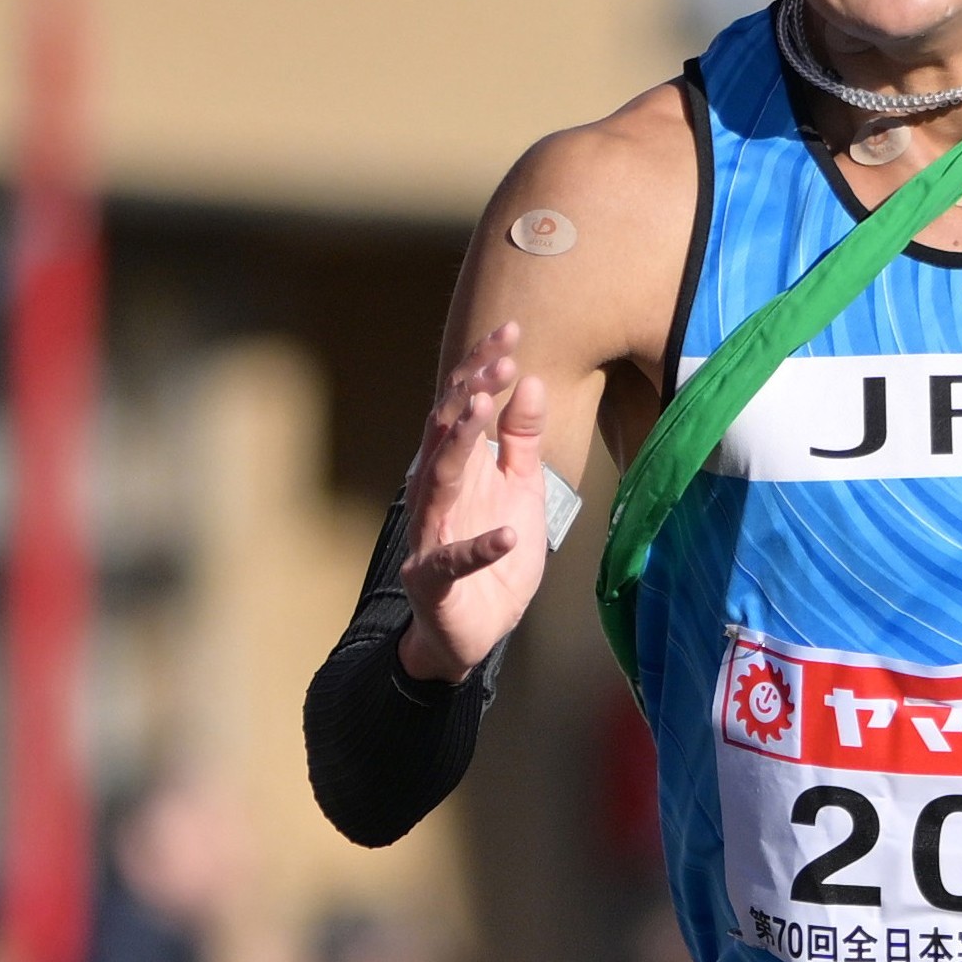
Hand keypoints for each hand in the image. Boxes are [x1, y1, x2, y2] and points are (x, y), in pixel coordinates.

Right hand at [398, 323, 557, 684]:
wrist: (473, 631)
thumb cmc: (494, 557)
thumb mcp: (521, 491)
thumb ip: (521, 441)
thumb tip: (530, 382)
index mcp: (458, 467)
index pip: (463, 406)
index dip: (483, 368)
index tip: (510, 331)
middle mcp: (437, 491)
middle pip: (445, 430)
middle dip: (471, 391)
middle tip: (500, 358)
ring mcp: (431, 534)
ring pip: (438, 479)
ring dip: (459, 443)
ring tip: (482, 409)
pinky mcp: (435, 580)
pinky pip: (455, 560)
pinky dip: (480, 548)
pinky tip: (506, 534)